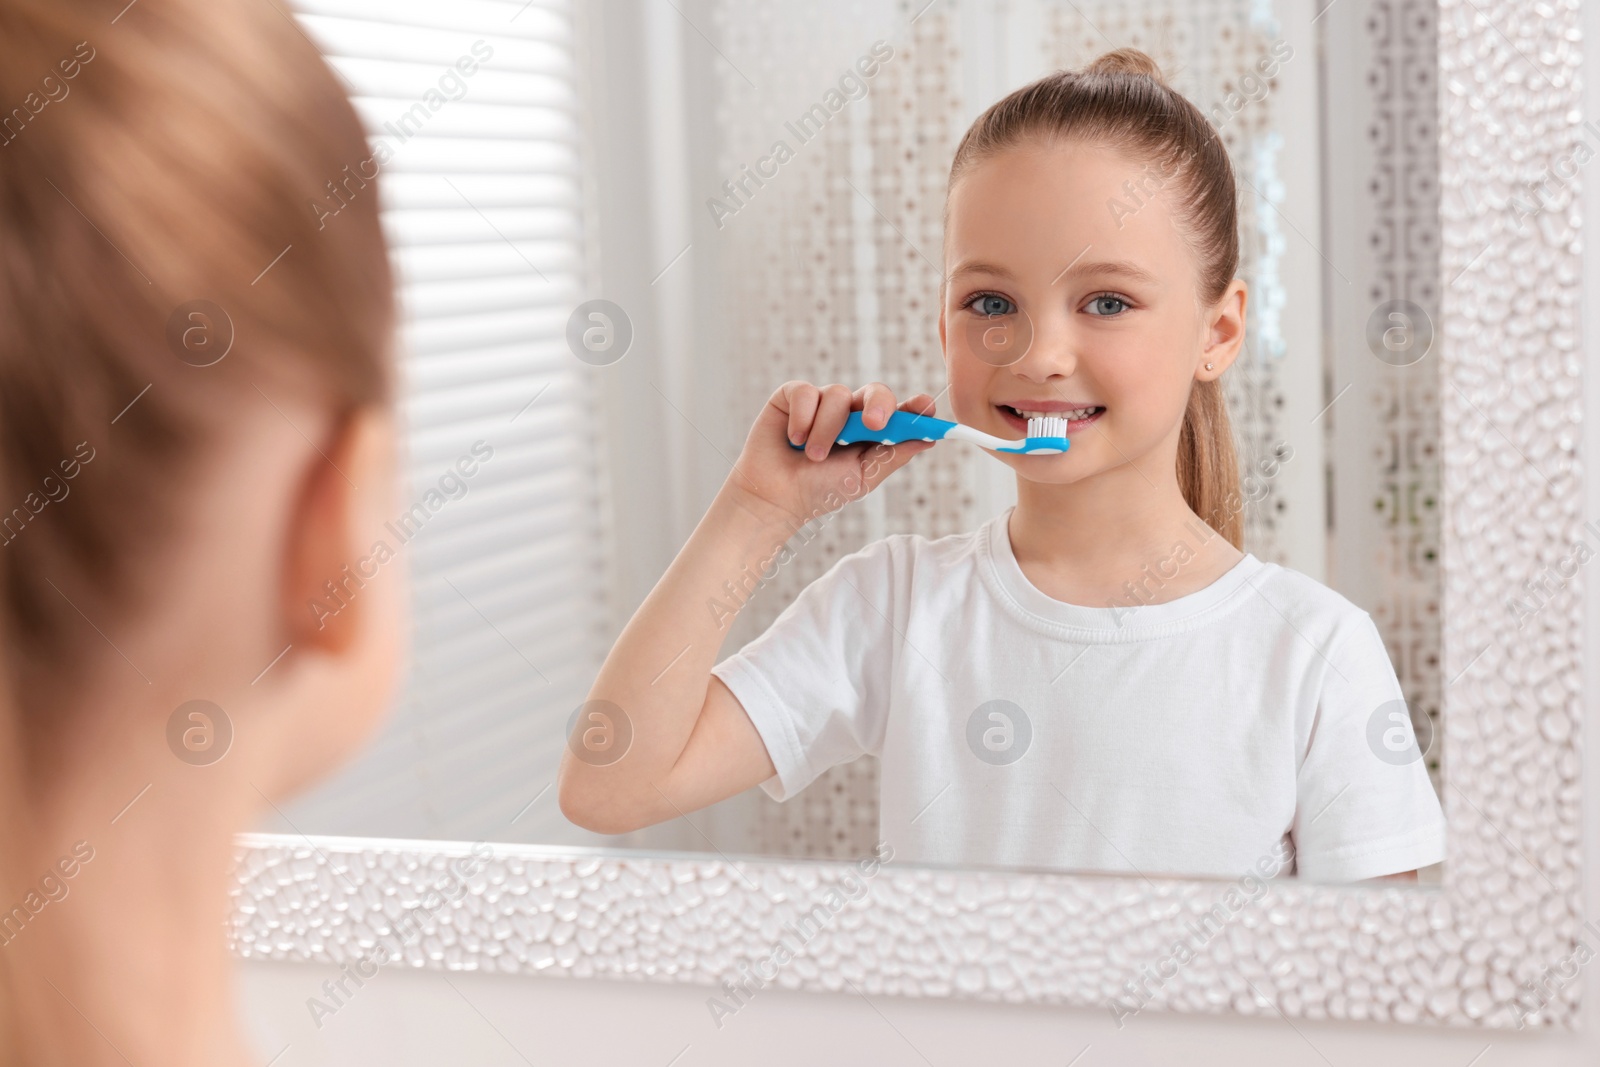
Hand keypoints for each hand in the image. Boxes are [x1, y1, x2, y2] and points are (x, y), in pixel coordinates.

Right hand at [722, 381, 938, 526]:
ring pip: (838, 395)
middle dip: (879, 404)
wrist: (775, 498)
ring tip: (812, 456)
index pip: (898, 412)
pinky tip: (793, 440)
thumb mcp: (862, 477)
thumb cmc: (817, 491)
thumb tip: (929, 439)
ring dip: (827, 430)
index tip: (926, 408)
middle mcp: (849, 413)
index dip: (914, 408)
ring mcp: (822, 403)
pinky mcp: (793, 397)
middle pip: (876, 391)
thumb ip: (893, 455)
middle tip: (873, 425)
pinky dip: (802, 419)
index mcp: (870, 432)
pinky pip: (806, 392)